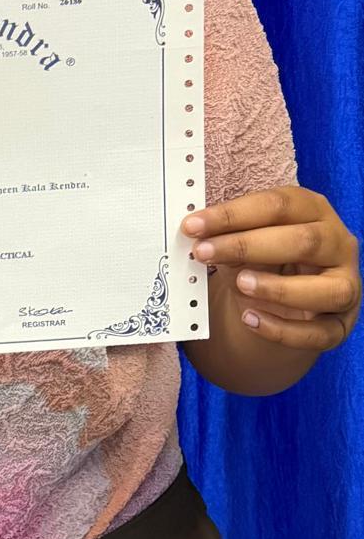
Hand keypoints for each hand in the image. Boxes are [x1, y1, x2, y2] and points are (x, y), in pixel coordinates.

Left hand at [182, 188, 360, 351]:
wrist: (288, 298)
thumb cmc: (266, 257)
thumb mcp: (249, 240)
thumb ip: (231, 236)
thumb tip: (199, 237)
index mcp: (314, 210)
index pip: (277, 205)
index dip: (233, 214)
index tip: (193, 225)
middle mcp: (338, 244)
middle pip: (303, 241)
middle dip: (248, 246)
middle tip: (204, 252)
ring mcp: (346, 285)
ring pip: (327, 290)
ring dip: (279, 288)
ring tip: (239, 284)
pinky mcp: (341, 324)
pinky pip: (319, 332)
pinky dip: (283, 330)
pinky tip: (250, 319)